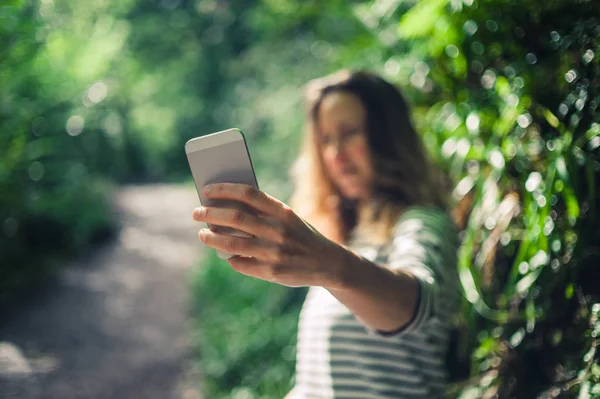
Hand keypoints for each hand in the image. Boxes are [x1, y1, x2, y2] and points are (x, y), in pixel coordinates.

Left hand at [192, 183, 344, 287]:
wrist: (328, 263)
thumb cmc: (301, 235)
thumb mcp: (289, 218)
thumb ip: (262, 213)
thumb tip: (224, 209)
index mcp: (283, 211)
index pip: (248, 193)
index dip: (224, 189)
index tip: (206, 190)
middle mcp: (278, 230)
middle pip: (235, 217)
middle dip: (210, 213)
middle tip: (196, 212)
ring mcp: (275, 253)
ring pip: (232, 243)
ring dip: (212, 237)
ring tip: (202, 234)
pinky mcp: (272, 273)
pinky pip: (240, 264)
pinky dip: (230, 258)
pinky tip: (225, 254)